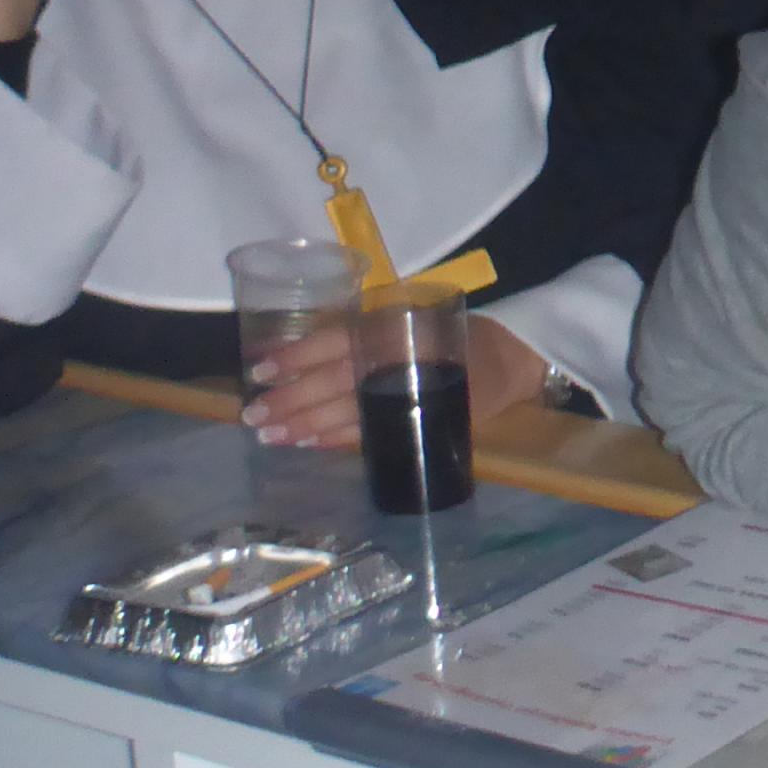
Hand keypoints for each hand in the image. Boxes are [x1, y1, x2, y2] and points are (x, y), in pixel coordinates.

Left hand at [246, 317, 548, 452]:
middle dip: (290, 399)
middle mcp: (397, 359)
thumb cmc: (452, 336)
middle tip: (254, 415)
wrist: (513, 356)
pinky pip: (371, 433)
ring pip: (346, 411)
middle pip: (333, 381)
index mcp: (391, 329)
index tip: (260, 370)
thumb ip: (368, 338)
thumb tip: (303, 360)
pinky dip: (337, 439)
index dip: (296, 355)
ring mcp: (410, 391)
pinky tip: (309, 444)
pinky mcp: (422, 418)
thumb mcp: (411, 323)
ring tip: (271, 435)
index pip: (335, 341)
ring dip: (305, 425)